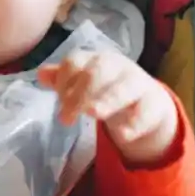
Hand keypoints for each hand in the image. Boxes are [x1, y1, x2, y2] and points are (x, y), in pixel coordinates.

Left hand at [37, 48, 177, 164]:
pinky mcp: (154, 104)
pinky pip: (145, 112)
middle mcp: (117, 66)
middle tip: (66, 117)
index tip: (58, 99)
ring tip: (92, 113)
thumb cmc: (107, 88)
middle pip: (98, 72)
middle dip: (80, 93)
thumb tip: (41, 75)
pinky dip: (134, 123)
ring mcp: (137, 83)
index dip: (64, 80)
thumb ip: (63, 80)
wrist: (147, 100)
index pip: (75, 62)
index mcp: (96, 60)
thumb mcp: (84, 83)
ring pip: (124, 88)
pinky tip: (122, 135)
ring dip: (107, 100)